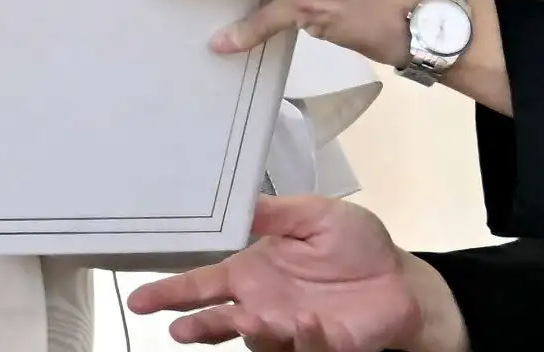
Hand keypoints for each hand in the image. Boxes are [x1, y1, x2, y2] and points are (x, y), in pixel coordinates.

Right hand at [126, 195, 465, 351]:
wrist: (403, 282)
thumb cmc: (357, 246)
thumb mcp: (314, 214)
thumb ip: (274, 213)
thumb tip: (236, 206)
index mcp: (251, 271)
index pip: (200, 284)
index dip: (169, 292)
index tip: (140, 300)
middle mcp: (261, 304)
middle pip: (214, 321)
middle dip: (194, 327)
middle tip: (179, 331)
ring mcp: (287, 329)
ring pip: (252, 341)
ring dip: (250, 332)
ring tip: (252, 319)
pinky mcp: (317, 347)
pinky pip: (300, 350)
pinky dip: (304, 340)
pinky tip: (311, 322)